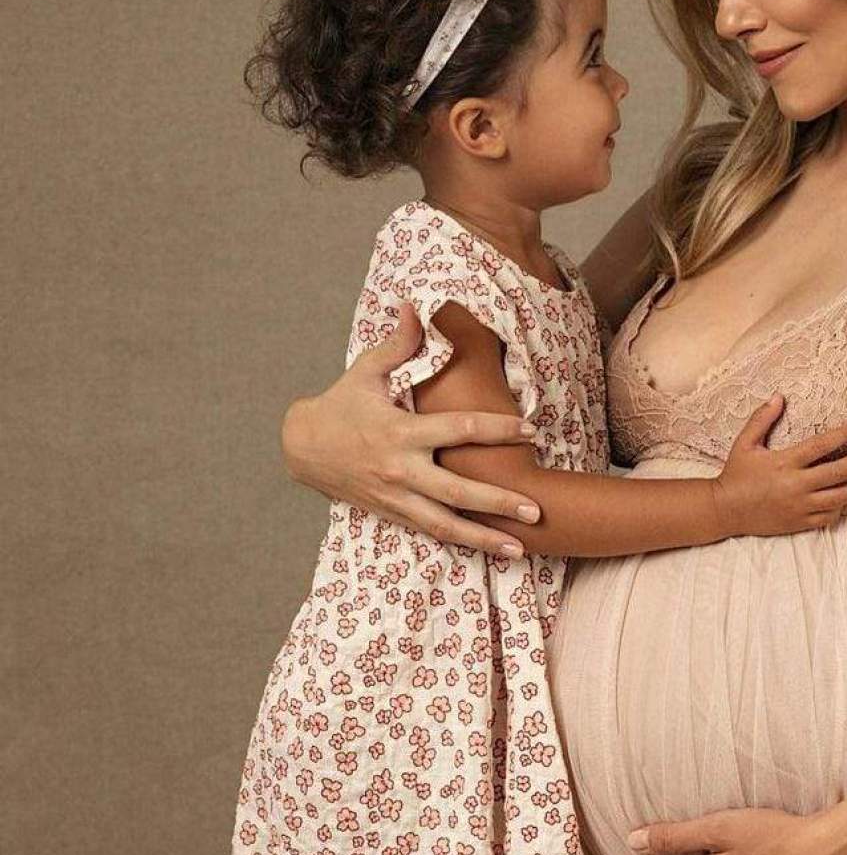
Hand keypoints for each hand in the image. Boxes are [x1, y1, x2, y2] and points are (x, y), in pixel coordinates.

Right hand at [281, 302, 541, 556]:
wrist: (302, 448)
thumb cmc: (341, 405)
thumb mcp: (366, 371)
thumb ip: (399, 343)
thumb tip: (415, 306)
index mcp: (401, 432)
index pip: (459, 429)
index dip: (497, 429)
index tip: (530, 429)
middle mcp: (401, 470)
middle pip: (458, 492)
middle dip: (499, 501)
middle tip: (536, 508)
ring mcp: (397, 498)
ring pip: (445, 524)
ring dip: (484, 538)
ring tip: (520, 548)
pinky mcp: (392, 514)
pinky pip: (431, 531)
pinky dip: (461, 542)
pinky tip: (489, 549)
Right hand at [712, 396, 846, 537]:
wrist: (724, 510)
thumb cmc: (736, 474)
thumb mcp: (745, 443)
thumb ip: (762, 418)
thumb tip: (779, 396)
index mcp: (784, 462)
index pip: (820, 446)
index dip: (842, 434)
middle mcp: (795, 485)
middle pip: (837, 473)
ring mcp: (799, 507)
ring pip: (838, 498)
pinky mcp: (799, 523)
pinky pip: (828, 517)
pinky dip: (841, 507)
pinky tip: (846, 496)